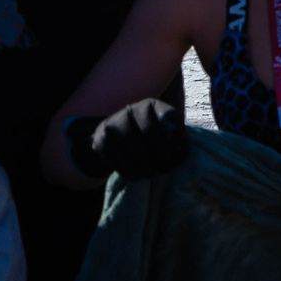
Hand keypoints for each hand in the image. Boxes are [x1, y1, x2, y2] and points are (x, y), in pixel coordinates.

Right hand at [69, 99, 188, 181]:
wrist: (120, 140)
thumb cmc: (153, 138)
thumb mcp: (168, 132)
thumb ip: (177, 138)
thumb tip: (180, 152)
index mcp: (151, 105)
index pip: (165, 118)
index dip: (174, 140)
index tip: (177, 159)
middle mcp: (131, 109)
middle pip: (147, 133)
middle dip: (159, 155)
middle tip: (166, 170)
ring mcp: (113, 123)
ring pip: (130, 146)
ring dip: (144, 165)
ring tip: (153, 174)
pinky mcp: (100, 139)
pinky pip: (114, 157)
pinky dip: (128, 170)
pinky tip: (137, 176)